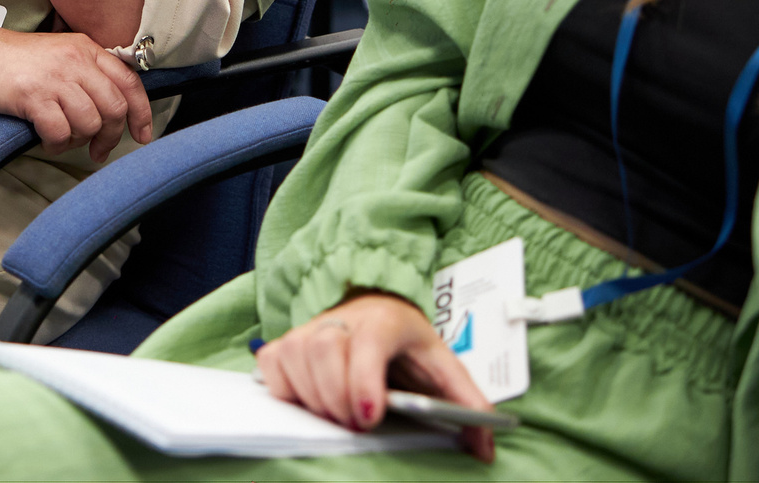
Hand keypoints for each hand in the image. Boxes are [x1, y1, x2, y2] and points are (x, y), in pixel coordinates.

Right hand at [0, 26, 151, 162]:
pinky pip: (60, 132)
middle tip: (98, 150)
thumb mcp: (57, 55)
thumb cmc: (10, 60)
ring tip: (61, 138)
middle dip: (110, 136)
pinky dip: (55, 143)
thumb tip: (110, 111)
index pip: (129, 82)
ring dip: (78, 140)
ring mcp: (54, 77)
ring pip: (90, 122)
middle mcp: (75, 60)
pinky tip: (45, 139)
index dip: (142, 113)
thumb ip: (84, 74)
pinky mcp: (33, 95)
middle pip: (114, 108)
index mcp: (85, 48)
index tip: (142, 135)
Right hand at [256, 293, 496, 459]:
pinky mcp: (286, 342)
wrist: (378, 309)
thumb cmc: (409, 346)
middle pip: (324, 348)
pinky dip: (285, 389)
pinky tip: (310, 401)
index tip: (369, 417)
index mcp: (387, 321)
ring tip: (339, 417)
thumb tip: (486, 448)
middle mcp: (343, 318)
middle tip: (357, 425)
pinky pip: (272, 365)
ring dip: (314, 397)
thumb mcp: (445, 368)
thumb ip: (469, 405)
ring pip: (295, 356)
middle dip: (337, 396)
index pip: (368, 342)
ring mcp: (309, 328)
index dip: (363, 378)